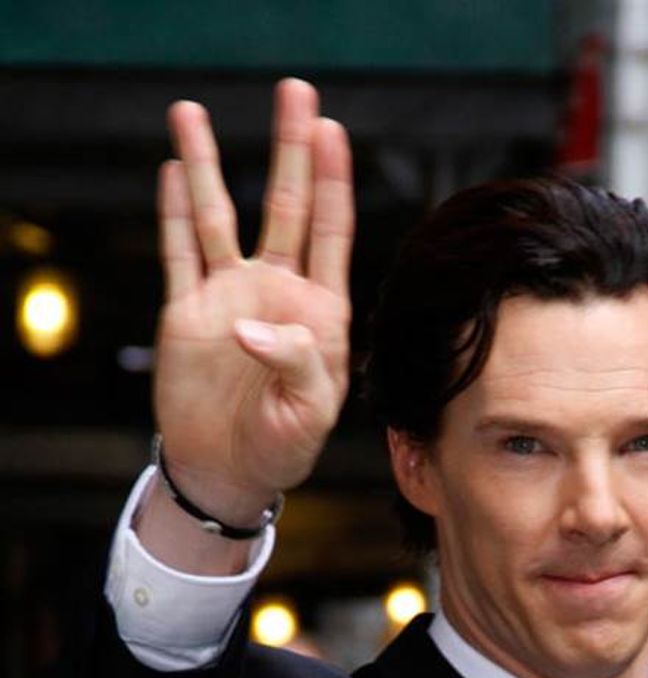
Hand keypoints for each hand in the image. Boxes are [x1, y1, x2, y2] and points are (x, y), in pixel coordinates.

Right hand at [153, 78, 353, 520]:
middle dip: (291, 150)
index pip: (331, 233)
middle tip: (296, 91)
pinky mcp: (189, 312)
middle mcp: (277, 292)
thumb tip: (248, 323)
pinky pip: (180, 252)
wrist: (230, 473)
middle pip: (285, 206)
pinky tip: (172, 172)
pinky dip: (173, 213)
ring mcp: (231, 296)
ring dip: (206, 166)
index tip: (332, 131)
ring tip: (190, 112)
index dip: (332, 182)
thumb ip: (295, 363)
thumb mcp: (307, 415)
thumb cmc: (282, 448)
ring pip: (218, 217)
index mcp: (320, 314)